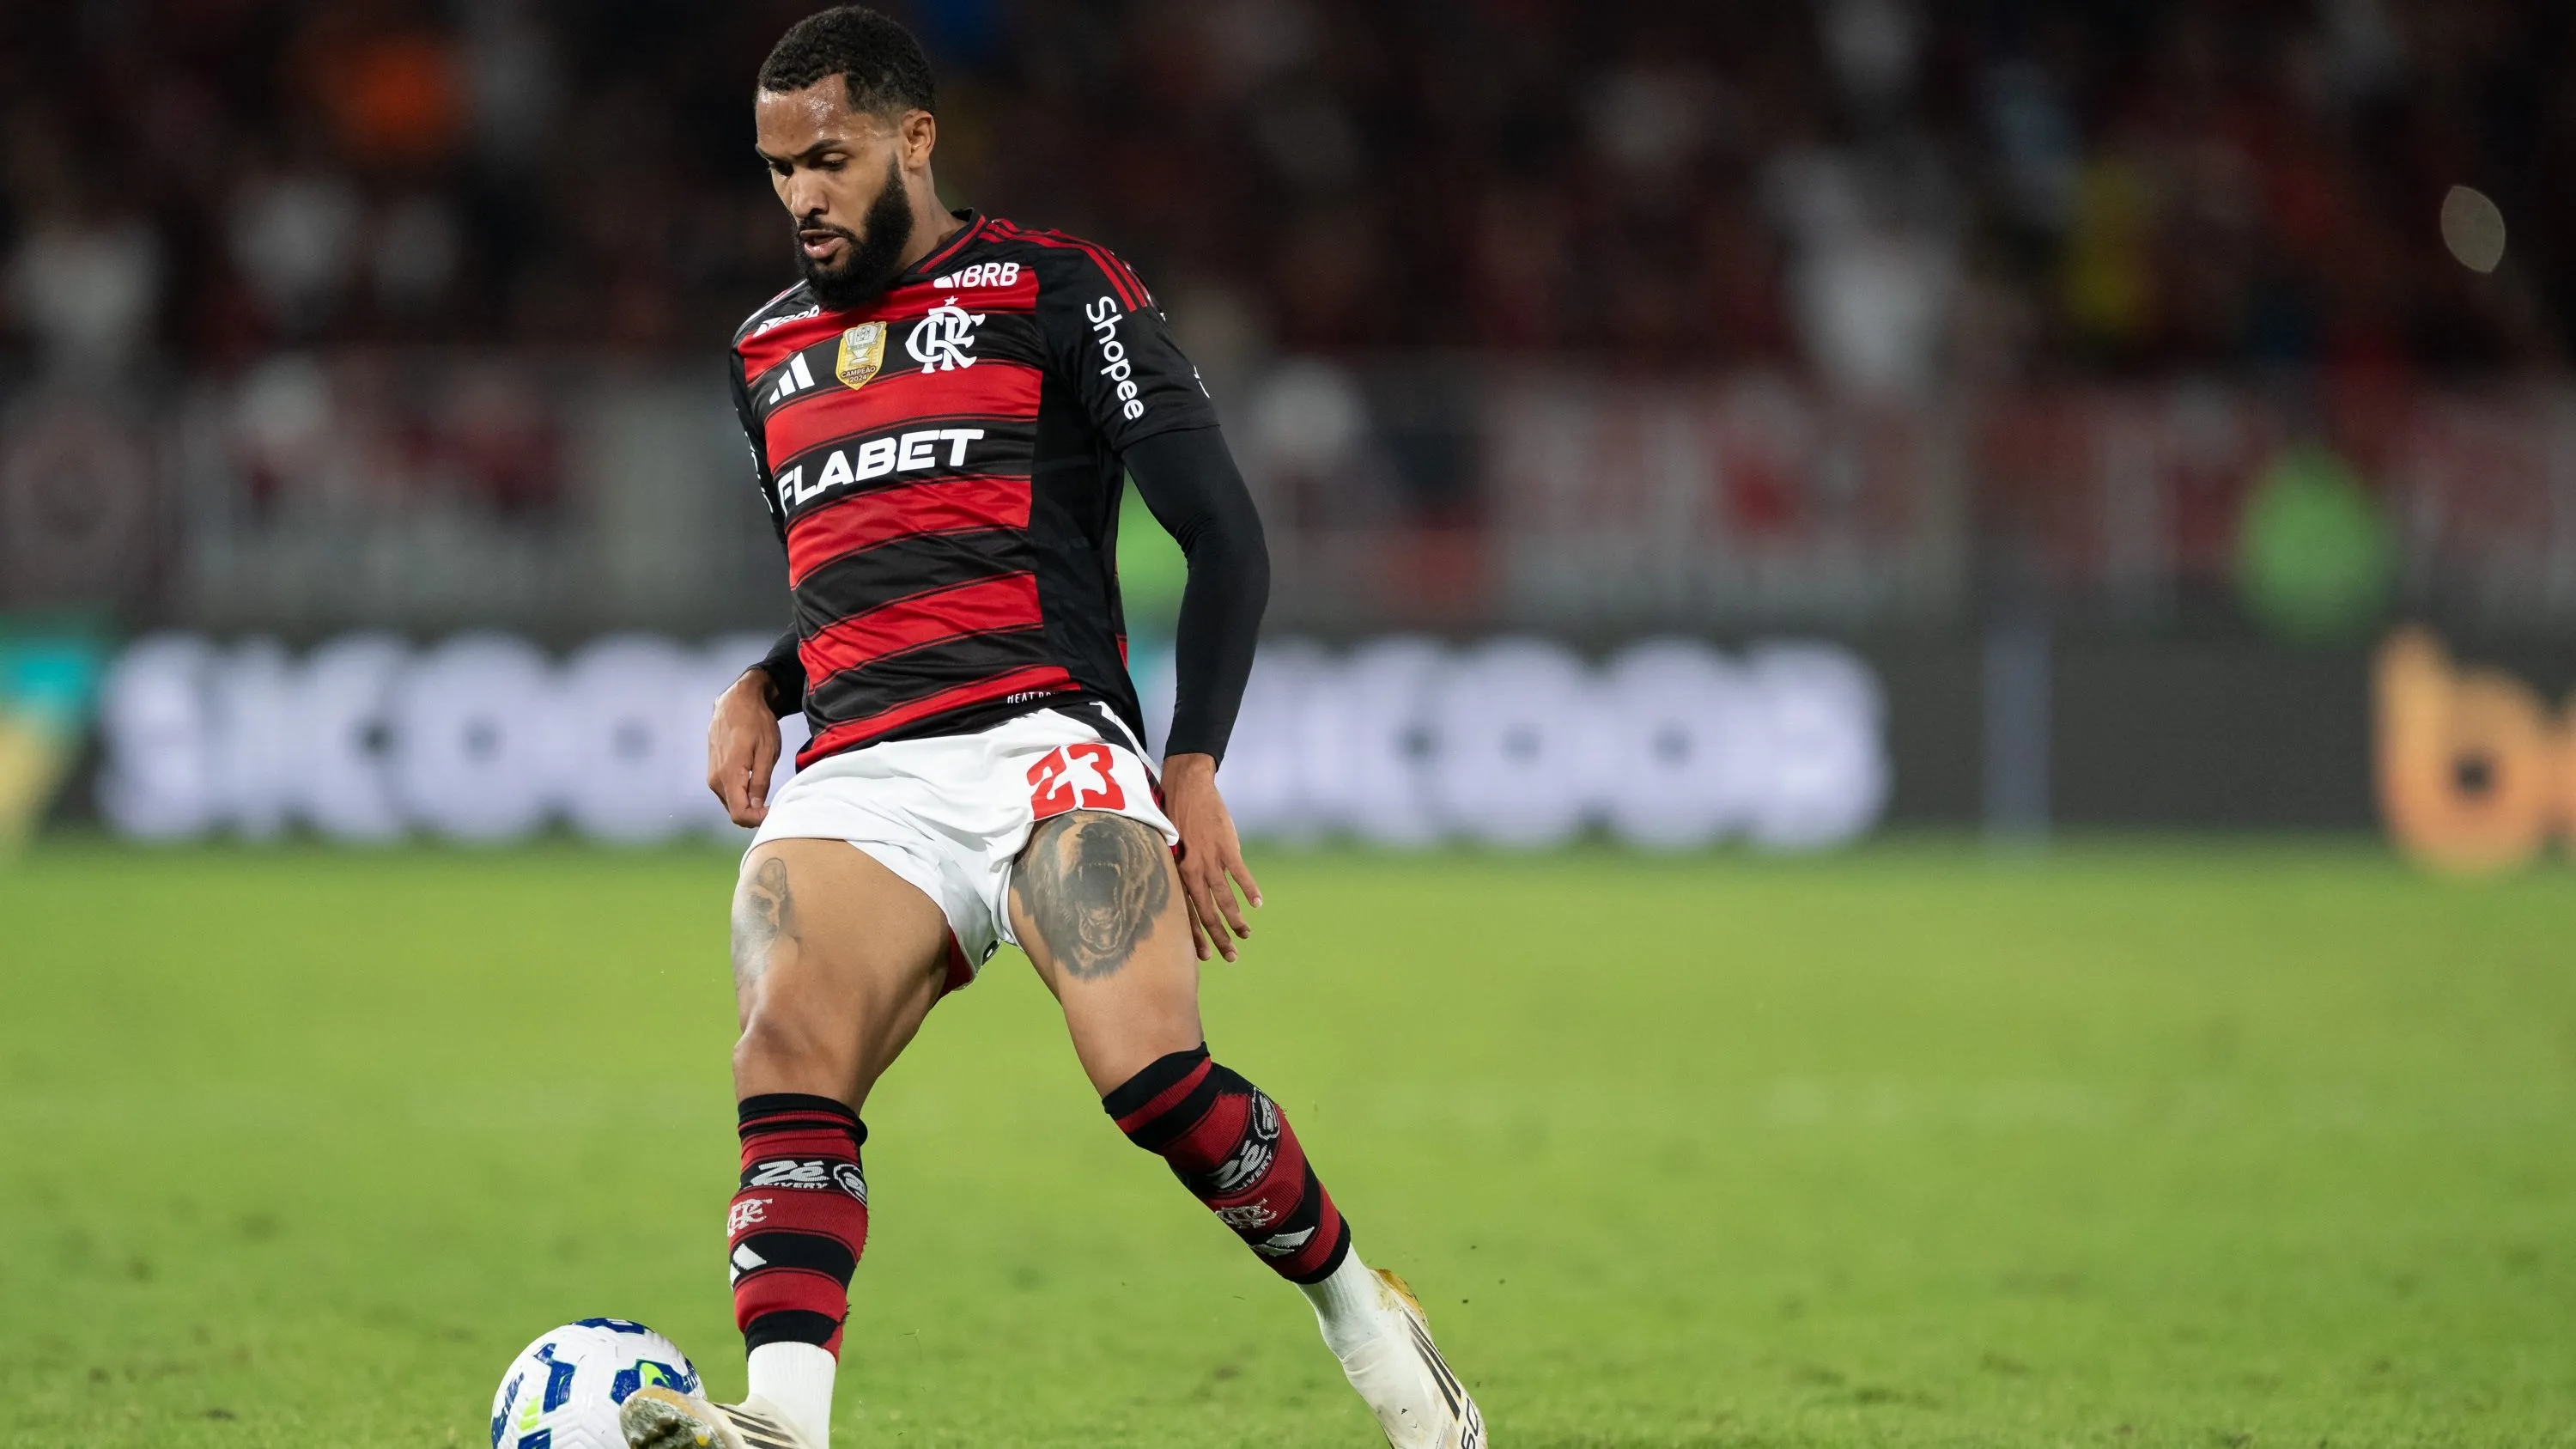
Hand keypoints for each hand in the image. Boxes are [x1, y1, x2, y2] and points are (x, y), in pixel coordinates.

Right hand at [708, 669, 784, 827]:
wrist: (737, 701)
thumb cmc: (756, 723)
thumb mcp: (767, 752)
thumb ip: (760, 782)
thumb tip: (756, 809)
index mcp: (729, 776)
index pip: (740, 815)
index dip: (759, 820)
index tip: (776, 811)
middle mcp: (716, 780)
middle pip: (736, 812)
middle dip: (756, 814)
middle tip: (777, 803)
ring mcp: (712, 776)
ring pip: (732, 803)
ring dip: (750, 804)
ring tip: (768, 792)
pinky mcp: (714, 771)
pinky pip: (729, 792)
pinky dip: (743, 795)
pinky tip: (756, 783)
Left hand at [1159, 752, 1261, 961]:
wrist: (1185, 785)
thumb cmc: (1173, 816)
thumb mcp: (1167, 847)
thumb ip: (1176, 870)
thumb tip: (1182, 891)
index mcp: (1176, 873)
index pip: (1185, 914)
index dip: (1195, 938)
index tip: (1204, 957)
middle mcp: (1191, 871)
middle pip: (1206, 913)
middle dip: (1219, 938)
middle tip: (1230, 957)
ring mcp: (1209, 859)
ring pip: (1223, 898)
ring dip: (1236, 919)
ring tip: (1245, 935)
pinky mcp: (1225, 846)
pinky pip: (1240, 874)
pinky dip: (1249, 889)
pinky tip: (1257, 903)